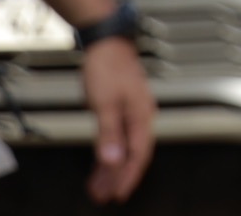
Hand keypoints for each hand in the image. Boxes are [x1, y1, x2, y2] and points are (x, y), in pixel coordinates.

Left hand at [76, 35, 153, 203]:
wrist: (107, 43)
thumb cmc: (108, 69)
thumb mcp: (105, 104)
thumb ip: (109, 134)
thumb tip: (112, 160)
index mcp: (141, 116)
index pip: (138, 154)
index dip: (128, 176)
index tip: (119, 194)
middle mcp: (141, 117)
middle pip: (132, 154)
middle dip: (118, 177)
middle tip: (105, 196)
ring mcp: (131, 113)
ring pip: (124, 148)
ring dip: (112, 168)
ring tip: (98, 186)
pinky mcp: (121, 110)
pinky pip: (118, 138)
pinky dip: (109, 153)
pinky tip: (101, 163)